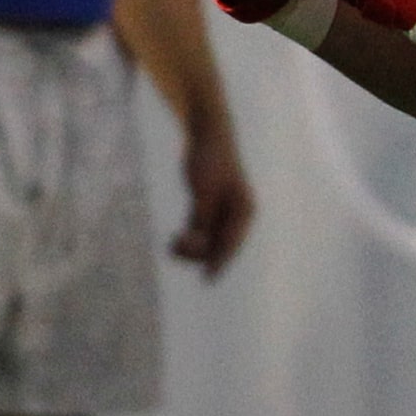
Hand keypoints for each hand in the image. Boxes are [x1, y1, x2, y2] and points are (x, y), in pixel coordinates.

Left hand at [174, 115, 253, 276]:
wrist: (207, 135)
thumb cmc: (210, 160)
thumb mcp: (204, 191)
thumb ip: (203, 218)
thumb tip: (199, 243)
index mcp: (243, 211)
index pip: (231, 243)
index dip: (219, 263)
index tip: (208, 279)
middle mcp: (236, 216)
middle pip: (218, 245)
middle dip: (198, 251)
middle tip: (175, 244)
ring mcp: (222, 213)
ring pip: (207, 241)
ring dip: (191, 247)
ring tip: (172, 245)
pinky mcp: (207, 209)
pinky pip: (199, 232)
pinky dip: (188, 239)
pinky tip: (174, 243)